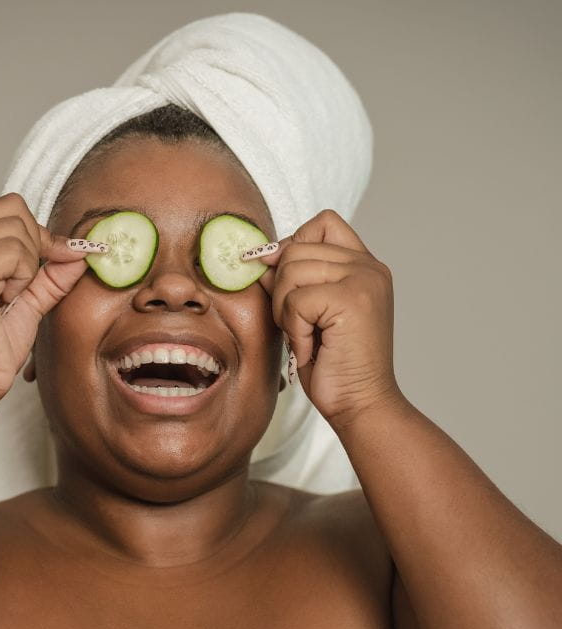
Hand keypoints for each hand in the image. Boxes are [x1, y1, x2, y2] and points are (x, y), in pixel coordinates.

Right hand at [0, 192, 97, 404]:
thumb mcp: (31, 301)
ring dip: (26, 267)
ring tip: (8, 298)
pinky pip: (13, 251)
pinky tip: (4, 301)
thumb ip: (53, 274)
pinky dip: (20, 278)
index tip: (42, 268)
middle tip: (21, 287)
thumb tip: (82, 250)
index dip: (37, 234)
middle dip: (34, 247)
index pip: (9, 207)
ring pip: (18, 229)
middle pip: (15, 209)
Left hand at [256, 209, 403, 430]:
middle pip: (296, 247)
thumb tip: (259, 256)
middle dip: (281, 290)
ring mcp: (364, 279)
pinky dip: (294, 329)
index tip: (284, 284)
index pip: (321, 223)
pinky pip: (295, 299)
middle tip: (297, 326)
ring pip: (290, 270)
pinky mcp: (352, 299)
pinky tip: (311, 349)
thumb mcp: (306, 314)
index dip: (292, 246)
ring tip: (305, 337)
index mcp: (364, 265)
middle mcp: (369, 266)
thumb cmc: (332, 365)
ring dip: (285, 311)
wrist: (360, 404)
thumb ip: (290, 280)